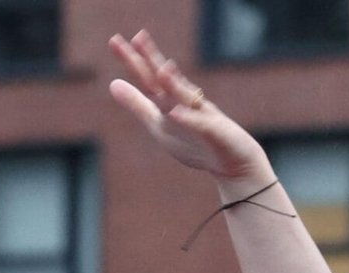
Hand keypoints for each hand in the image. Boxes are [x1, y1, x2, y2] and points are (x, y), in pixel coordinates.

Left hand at [106, 31, 271, 183]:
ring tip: (163, 68)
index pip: (147, 79)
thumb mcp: (159, 124)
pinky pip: (199, 125)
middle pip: (164, 80)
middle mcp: (184, 102)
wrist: (234, 161)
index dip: (131, 60)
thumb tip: (113, 84)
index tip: (114, 40)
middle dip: (151, 59)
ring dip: (174, 84)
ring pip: (185, 98)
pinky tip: (176, 113)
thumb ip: (138, 104)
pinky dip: (188, 119)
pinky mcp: (214, 132)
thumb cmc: (195, 142)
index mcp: (169, 101)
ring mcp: (200, 115)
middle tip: (138, 36)